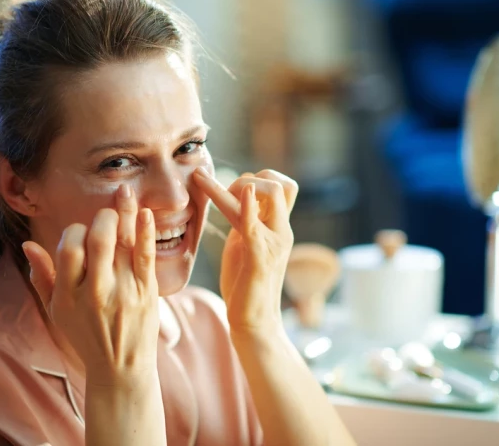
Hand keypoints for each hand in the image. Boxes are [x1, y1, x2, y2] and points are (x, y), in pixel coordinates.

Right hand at [21, 184, 159, 385]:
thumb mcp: (55, 311)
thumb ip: (42, 277)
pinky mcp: (147, 292)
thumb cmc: (85, 336)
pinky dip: (145, 231)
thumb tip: (27, 244)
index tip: (81, 233)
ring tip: (124, 193)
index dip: (74, 232)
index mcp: (68, 296)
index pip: (69, 248)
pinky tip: (144, 212)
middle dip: (101, 217)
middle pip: (97, 240)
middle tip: (105, 213)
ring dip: (124, 212)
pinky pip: (146, 255)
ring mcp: (124, 291)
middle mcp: (95, 292)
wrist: (121, 369)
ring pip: (123, 242)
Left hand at [193, 168, 297, 335]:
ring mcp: (273, 243)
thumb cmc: (246, 282)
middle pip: (282, 184)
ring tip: (215, 192)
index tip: (233, 190)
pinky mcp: (259, 257)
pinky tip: (242, 192)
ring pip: (272, 195)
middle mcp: (281, 231)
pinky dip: (247, 207)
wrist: (254, 321)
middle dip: (250, 178)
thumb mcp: (245, 242)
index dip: (258, 179)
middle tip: (226, 194)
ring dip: (239, 186)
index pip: (283, 187)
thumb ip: (246, 220)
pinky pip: (255, 226)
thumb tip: (237, 195)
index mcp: (277, 228)